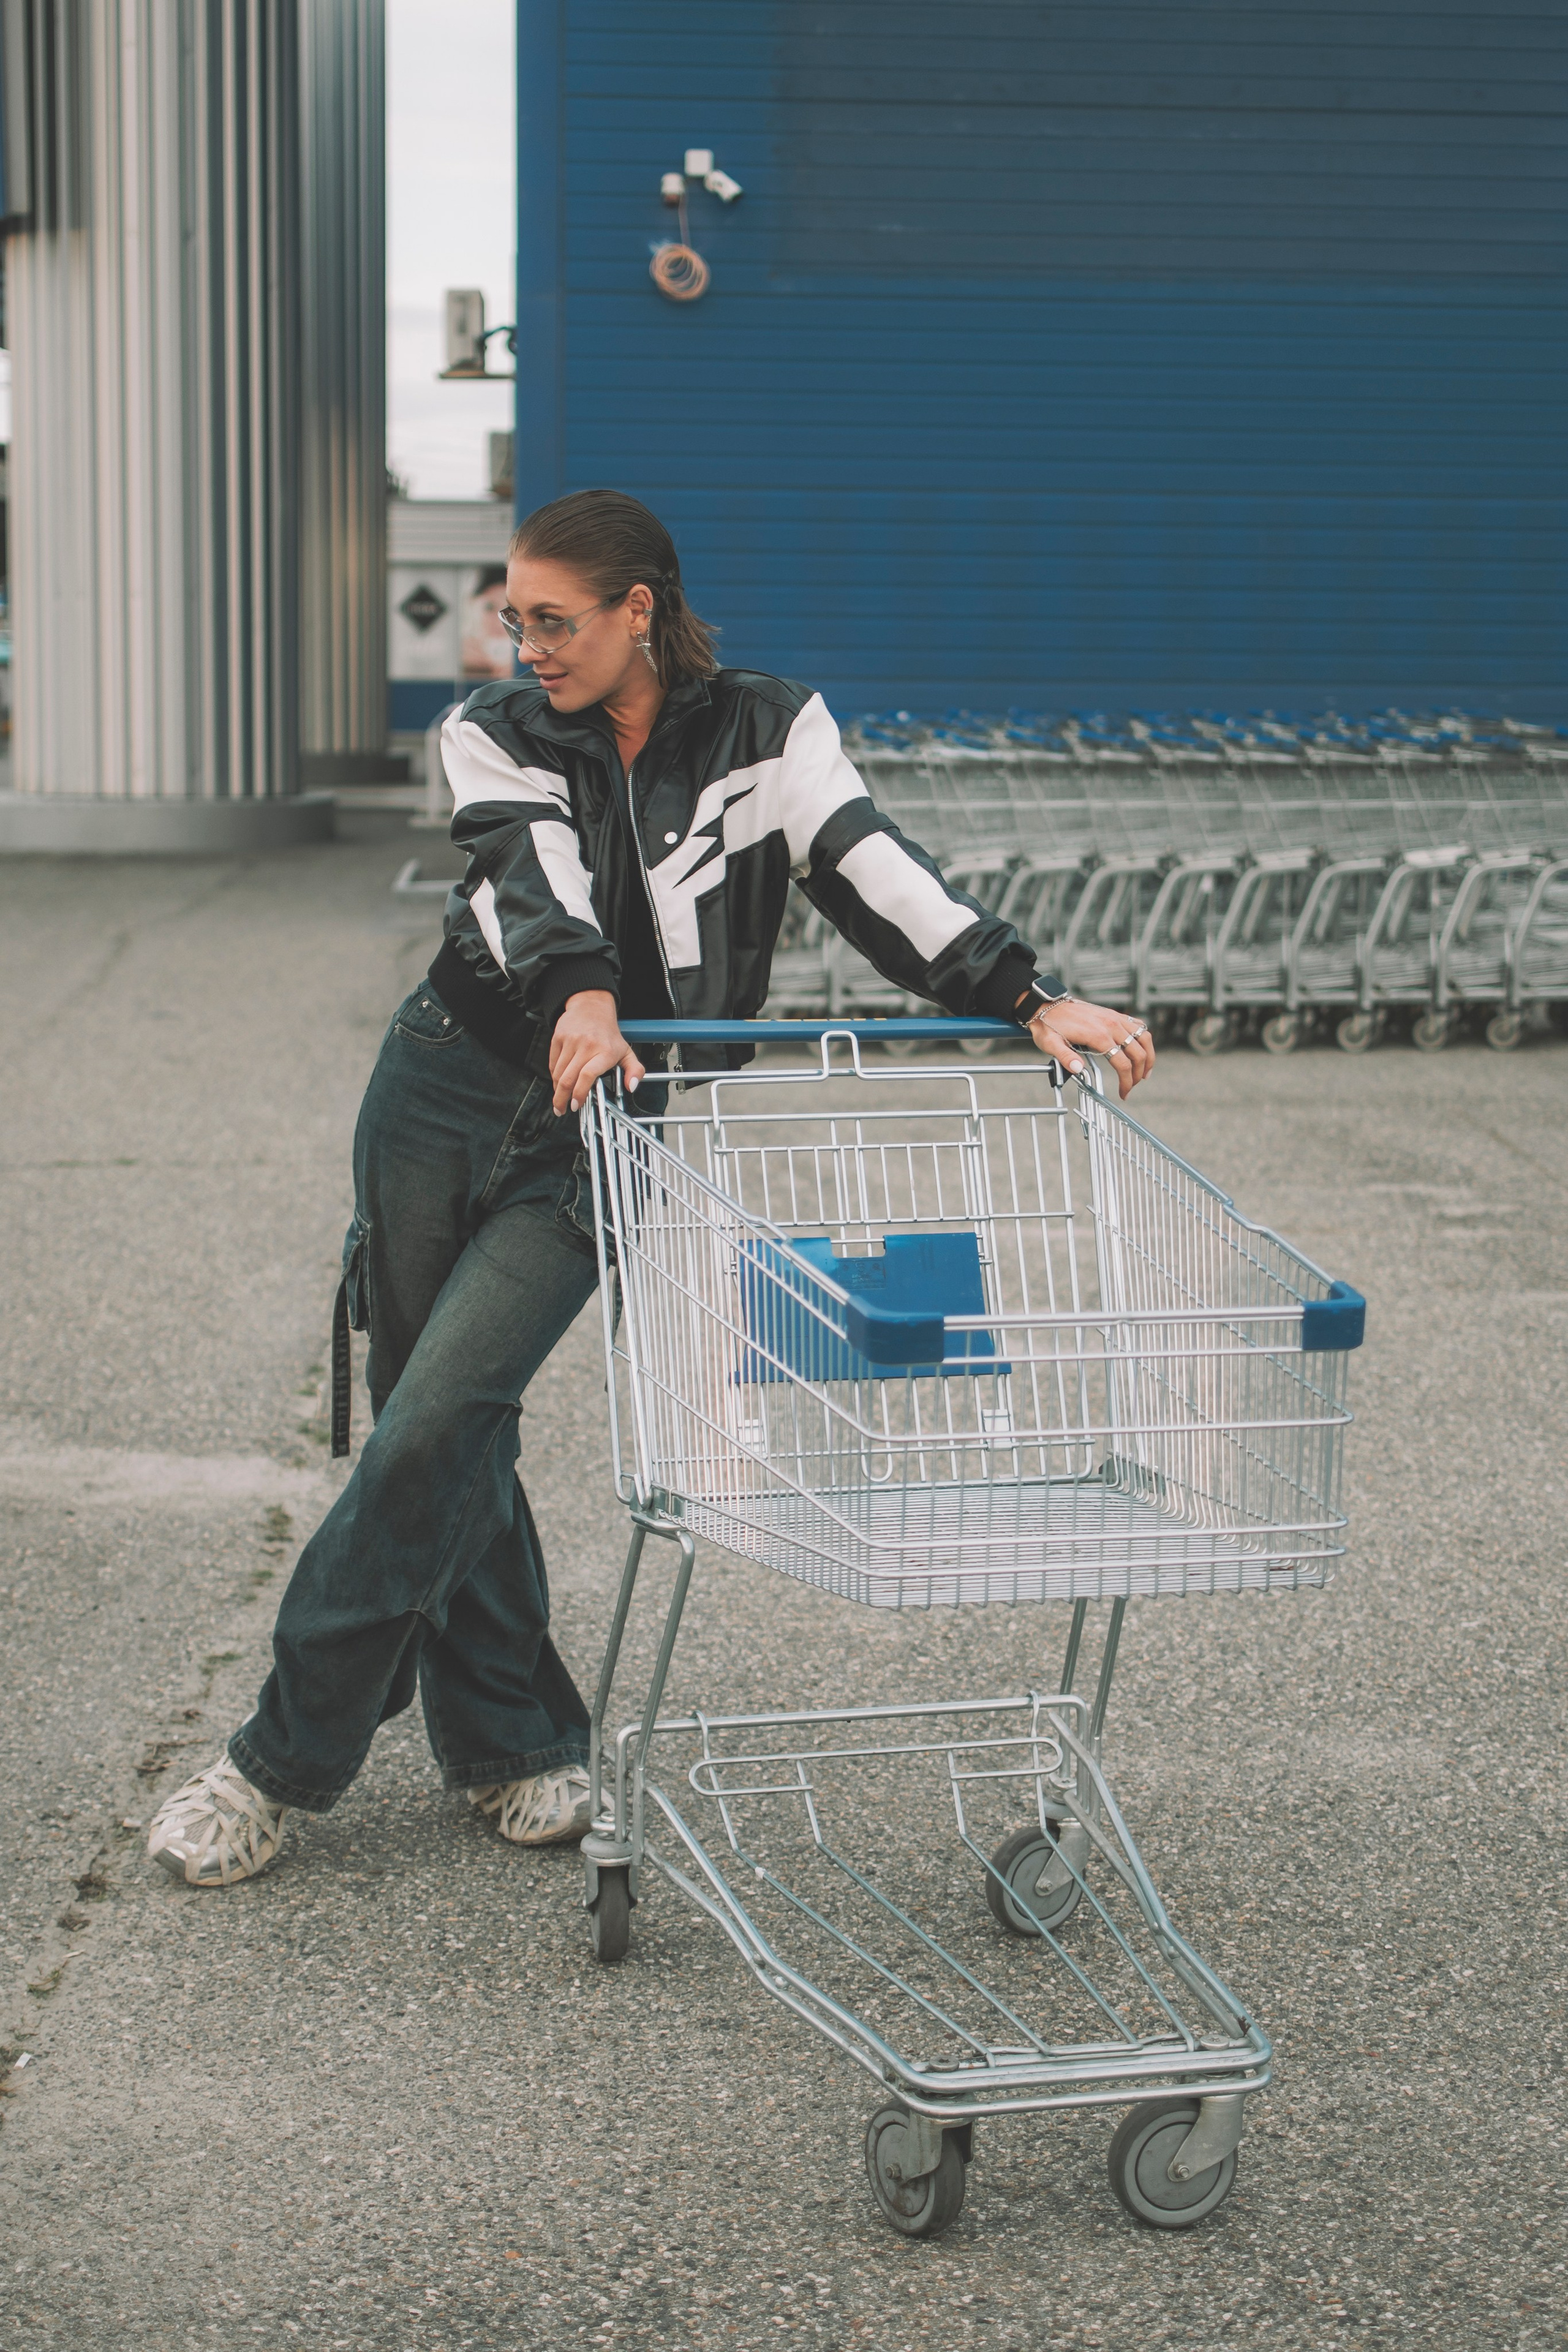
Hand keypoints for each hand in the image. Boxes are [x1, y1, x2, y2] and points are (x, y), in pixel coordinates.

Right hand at [549, 990, 644, 1114]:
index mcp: (605, 1052)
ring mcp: (570, 1041)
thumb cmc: (608, 1033)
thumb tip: (632, 1087)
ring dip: (557, 1090)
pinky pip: (553, 1063)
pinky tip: (558, 1083)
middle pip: (569, 1078)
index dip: (580, 1093)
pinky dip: (554, 1076)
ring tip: (559, 1100)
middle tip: (562, 1110)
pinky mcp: (558, 1038)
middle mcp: (587, 1046)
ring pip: (558, 1073)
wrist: (591, 1007)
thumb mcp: (626, 1051)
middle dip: (562, 1099)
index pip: (588, 1075)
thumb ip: (634, 1070)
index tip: (577, 1105)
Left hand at [1020, 994, 1155, 1100]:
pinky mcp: (1113, 1014)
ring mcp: (1114, 1017)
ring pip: (1143, 1037)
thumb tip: (1078, 1069)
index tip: (1124, 1093)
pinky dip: (1144, 1039)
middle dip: (1139, 1073)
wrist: (1046, 1006)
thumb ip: (1065, 1058)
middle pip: (1137, 1053)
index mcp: (1097, 1035)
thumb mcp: (1051, 1044)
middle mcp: (1110, 1025)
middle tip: (1132, 1086)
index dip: (1126, 1081)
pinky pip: (1137, 1025)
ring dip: (1148, 1056)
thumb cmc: (1049, 1026)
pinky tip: (1141, 1050)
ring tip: (1145, 1072)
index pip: (1122, 1063)